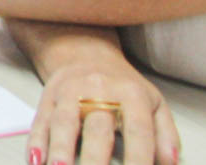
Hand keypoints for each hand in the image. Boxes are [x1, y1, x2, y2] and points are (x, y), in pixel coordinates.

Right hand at [30, 57, 179, 164]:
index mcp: (132, 95)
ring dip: (60, 150)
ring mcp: (69, 93)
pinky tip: (34, 162)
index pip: (138, 131)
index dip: (139, 159)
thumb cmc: (124, 88)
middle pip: (97, 129)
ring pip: (64, 124)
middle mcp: (99, 91)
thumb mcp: (154, 104)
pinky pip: (40, 122)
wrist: (85, 52)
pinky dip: (36, 143)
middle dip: (96, 161)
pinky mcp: (47, 97)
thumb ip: (166, 135)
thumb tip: (170, 162)